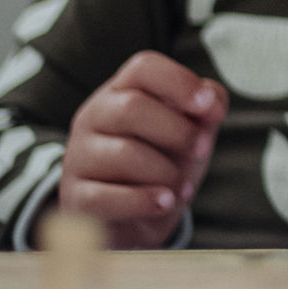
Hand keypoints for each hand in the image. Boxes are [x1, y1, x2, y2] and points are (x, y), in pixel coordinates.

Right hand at [55, 51, 223, 249]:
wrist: (131, 220)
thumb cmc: (161, 164)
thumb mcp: (188, 133)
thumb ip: (204, 110)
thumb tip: (212, 100)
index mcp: (120, 93)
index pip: (143, 68)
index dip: (180, 82)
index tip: (209, 107)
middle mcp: (93, 118)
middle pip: (132, 108)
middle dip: (179, 132)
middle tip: (202, 151)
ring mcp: (78, 157)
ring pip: (124, 154)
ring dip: (167, 173)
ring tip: (182, 189)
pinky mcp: (75, 198)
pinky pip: (106, 197)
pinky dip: (143, 201)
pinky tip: (163, 203)